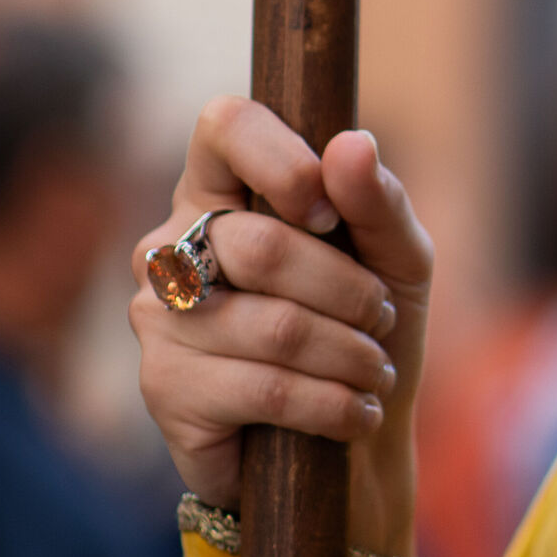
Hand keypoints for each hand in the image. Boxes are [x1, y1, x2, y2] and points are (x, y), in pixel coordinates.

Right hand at [130, 97, 433, 556]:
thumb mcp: (397, 252)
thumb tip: (350, 144)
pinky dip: (330, 402)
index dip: (282, 159)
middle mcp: (173, 244)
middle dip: (347, 288)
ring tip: (376, 370)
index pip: (226, 126)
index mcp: (224, 185)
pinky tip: (354, 413)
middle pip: (260, 245)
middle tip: (381, 315)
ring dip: (349, 353)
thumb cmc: (370, 317)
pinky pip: (263, 388)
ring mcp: (159, 317)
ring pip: (271, 326)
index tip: (331, 211)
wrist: (350, 430)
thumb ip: (378, 198)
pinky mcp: (164, 390)